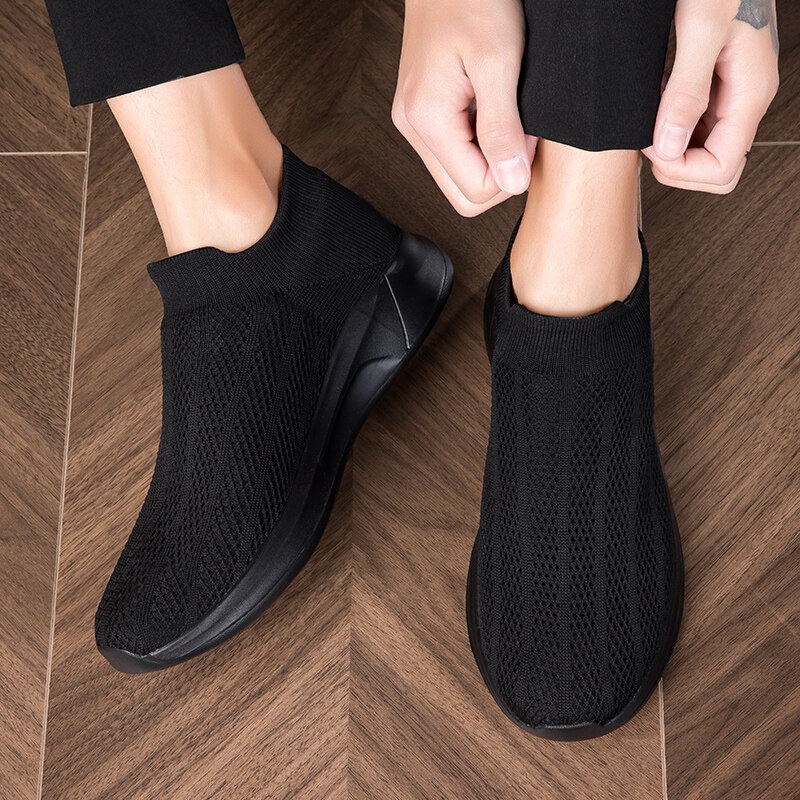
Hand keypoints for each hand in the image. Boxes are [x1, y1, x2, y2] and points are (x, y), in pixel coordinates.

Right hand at [392, 0, 536, 216]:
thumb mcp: (498, 61)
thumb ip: (503, 129)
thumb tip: (512, 183)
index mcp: (426, 120)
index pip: (476, 191)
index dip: (512, 170)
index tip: (527, 132)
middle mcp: (412, 127)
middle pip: (463, 194)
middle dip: (500, 175)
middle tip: (521, 132)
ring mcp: (414, 122)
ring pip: (458, 177)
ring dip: (490, 159)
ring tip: (506, 115)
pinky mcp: (422, 114)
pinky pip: (453, 153)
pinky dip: (479, 144)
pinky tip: (491, 110)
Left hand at [644, 0, 779, 193]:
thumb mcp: (700, 29)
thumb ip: (686, 91)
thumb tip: (669, 147)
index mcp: (749, 93)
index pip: (722, 169)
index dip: (682, 169)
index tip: (652, 147)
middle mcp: (744, 98)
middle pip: (717, 169)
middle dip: (677, 167)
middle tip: (647, 140)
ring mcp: (731, 92)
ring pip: (703, 149)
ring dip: (671, 146)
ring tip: (648, 119)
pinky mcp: (716, 82)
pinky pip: (694, 123)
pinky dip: (669, 123)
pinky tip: (654, 102)